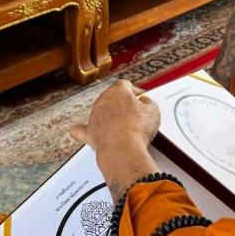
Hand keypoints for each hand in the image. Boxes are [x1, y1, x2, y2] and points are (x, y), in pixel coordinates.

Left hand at [70, 80, 159, 200]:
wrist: (123, 149)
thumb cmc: (137, 129)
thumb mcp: (153, 110)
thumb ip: (148, 102)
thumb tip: (144, 103)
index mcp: (117, 91)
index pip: (126, 85)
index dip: (135, 93)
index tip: (141, 100)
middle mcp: (102, 101)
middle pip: (113, 98)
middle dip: (124, 105)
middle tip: (136, 115)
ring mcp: (94, 117)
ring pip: (101, 113)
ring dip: (112, 118)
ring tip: (126, 129)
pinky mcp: (89, 133)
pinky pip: (81, 130)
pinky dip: (83, 131)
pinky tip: (85, 132)